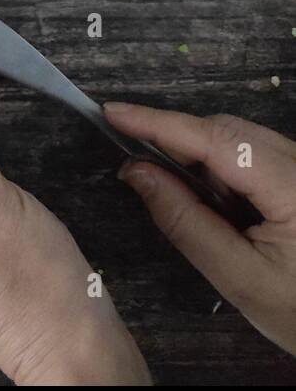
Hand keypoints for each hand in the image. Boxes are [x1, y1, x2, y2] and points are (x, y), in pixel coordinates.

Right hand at [106, 102, 295, 354]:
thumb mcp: (239, 277)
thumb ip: (184, 222)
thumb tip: (136, 172)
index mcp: (293, 189)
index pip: (216, 140)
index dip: (159, 123)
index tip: (113, 113)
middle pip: (228, 131)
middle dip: (177, 140)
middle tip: (134, 165)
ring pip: (241, 141)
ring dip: (201, 159)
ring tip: (186, 199)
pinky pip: (256, 156)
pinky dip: (224, 170)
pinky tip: (221, 206)